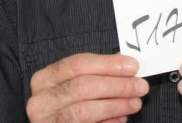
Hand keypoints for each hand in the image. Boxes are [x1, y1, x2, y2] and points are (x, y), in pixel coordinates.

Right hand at [26, 52, 148, 122]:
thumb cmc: (68, 106)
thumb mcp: (74, 85)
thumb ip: (95, 74)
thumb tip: (126, 66)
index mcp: (44, 78)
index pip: (79, 64)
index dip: (108, 64)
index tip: (132, 66)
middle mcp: (40, 100)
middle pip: (83, 86)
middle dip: (116, 85)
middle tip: (140, 86)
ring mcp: (46, 122)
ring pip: (85, 110)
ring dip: (115, 105)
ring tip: (135, 103)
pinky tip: (121, 119)